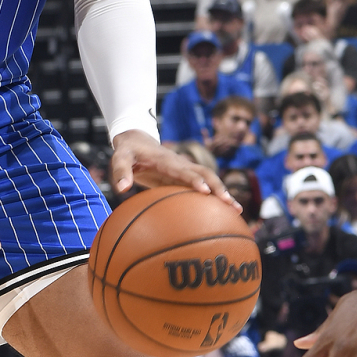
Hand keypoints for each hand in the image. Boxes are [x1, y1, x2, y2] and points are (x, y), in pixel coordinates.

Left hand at [110, 129, 239, 207]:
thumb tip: (122, 189)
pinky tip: (222, 215)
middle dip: (218, 188)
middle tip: (230, 204)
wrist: (137, 141)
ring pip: (209, 180)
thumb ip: (120, 171)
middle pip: (205, 174)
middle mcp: (180, 164)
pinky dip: (214, 198)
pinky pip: (202, 187)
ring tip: (237, 212)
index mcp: (166, 160)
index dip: (194, 179)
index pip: (183, 170)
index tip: (205, 191)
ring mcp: (184, 171)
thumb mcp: (120, 157)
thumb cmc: (128, 151)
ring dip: (222, 193)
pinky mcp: (184, 178)